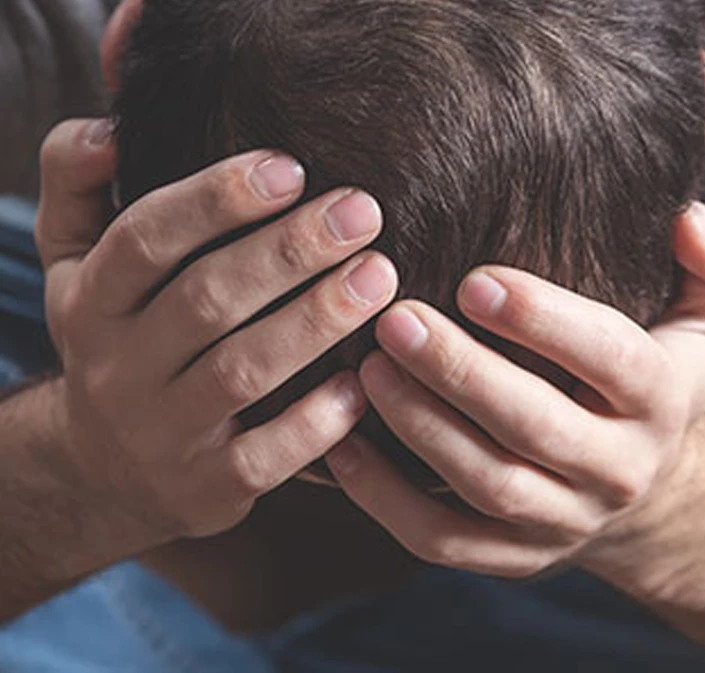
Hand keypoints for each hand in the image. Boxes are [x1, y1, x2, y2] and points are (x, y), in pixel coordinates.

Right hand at [36, 119, 396, 541]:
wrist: (103, 469)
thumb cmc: (117, 342)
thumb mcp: (73, 262)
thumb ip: (75, 185)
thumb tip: (109, 128)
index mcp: (91, 301)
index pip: (145, 239)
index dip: (216, 200)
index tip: (292, 168)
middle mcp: (118, 368)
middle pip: (206, 300)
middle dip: (289, 252)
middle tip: (362, 212)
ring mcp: (161, 434)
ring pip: (243, 372)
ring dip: (316, 322)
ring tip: (380, 278)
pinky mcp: (206, 488)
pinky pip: (266, 456)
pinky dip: (318, 421)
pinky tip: (362, 382)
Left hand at [326, 203, 704, 577]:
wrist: (643, 480)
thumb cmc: (654, 369)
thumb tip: (689, 218)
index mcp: (661, 399)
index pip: (612, 359)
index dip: (546, 322)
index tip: (474, 279)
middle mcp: (618, 469)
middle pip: (535, 428)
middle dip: (461, 373)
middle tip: (394, 320)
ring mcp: (564, 521)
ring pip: (488, 485)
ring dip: (420, 429)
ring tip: (366, 369)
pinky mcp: (515, 555)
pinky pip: (446, 541)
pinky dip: (387, 501)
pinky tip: (341, 445)